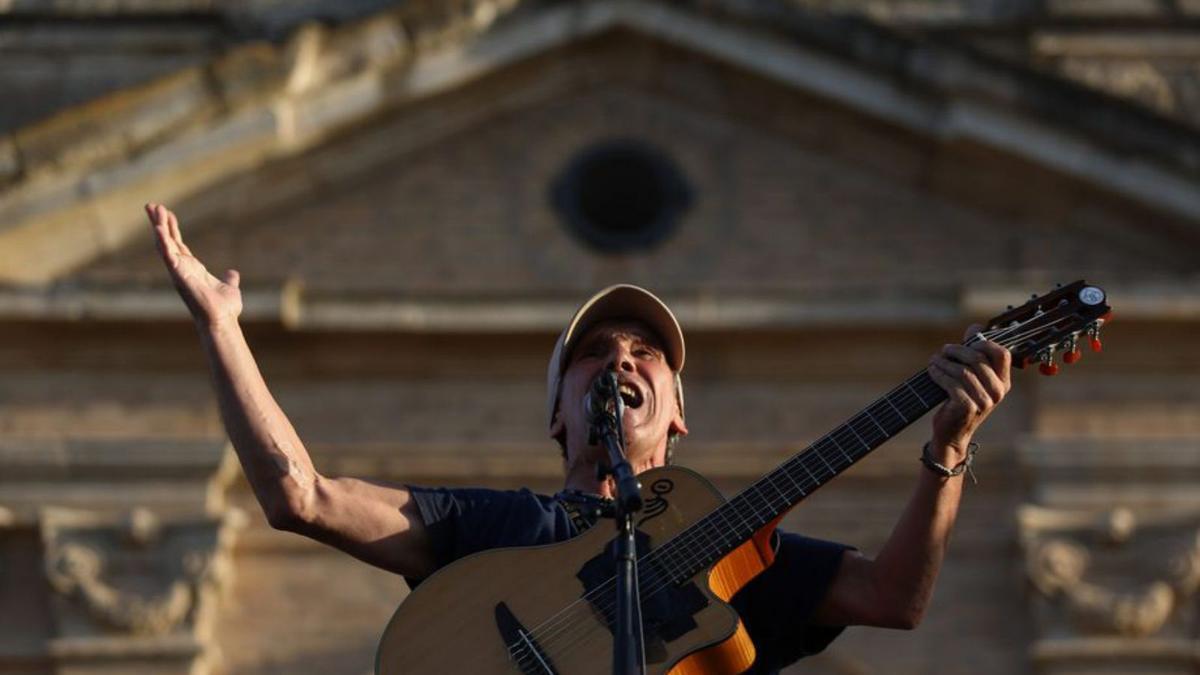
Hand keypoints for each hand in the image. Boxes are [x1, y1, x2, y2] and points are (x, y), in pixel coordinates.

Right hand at [145, 203, 241, 326]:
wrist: (223, 320)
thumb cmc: (224, 308)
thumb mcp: (229, 287)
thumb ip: (230, 279)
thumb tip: (233, 274)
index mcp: (192, 268)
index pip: (179, 244)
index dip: (172, 228)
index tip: (167, 212)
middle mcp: (182, 268)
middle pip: (167, 241)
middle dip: (159, 223)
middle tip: (151, 205)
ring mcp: (179, 272)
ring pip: (164, 245)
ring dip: (158, 227)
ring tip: (153, 209)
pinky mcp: (180, 276)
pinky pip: (169, 256)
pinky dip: (163, 242)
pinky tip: (158, 229)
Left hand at [926, 324, 1010, 462]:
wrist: (952, 433)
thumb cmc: (960, 400)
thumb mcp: (972, 378)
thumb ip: (975, 354)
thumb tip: (976, 327)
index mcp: (1003, 382)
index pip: (1002, 353)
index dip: (984, 342)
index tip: (969, 340)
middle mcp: (997, 392)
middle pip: (978, 359)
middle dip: (957, 351)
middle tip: (944, 350)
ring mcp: (984, 401)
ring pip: (962, 370)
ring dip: (944, 362)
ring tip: (934, 361)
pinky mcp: (967, 407)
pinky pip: (951, 383)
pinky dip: (939, 374)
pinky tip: (932, 372)